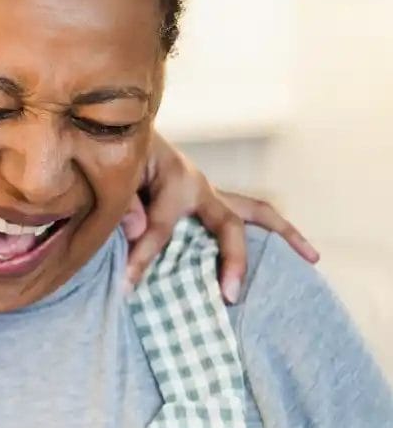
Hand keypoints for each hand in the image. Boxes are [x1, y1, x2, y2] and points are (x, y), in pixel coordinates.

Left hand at [124, 132, 319, 301]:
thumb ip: (123, 205)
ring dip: (284, 235)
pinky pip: (244, 215)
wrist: (122, 132)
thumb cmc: (118, 155)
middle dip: (234, 261)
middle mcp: (201, 186)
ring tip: (311, 259)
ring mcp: (209, 192)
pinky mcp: (207, 198)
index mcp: (176, 181)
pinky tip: (284, 250)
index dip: (143, 256)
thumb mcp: (114, 178)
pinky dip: (268, 230)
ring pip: (256, 211)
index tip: (126, 285)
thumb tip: (136, 232)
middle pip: (232, 224)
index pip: (161, 228)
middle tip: (230, 296)